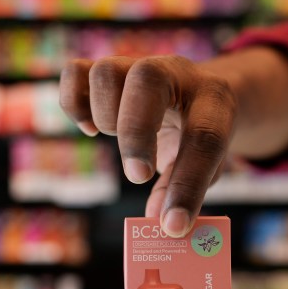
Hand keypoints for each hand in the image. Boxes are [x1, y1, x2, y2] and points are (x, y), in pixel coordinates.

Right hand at [59, 47, 287, 237]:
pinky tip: (90, 128)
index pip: (205, 137)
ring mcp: (137, 63)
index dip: (188, 185)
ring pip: (106, 73)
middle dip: (136, 133)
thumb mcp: (207, 162)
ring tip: (116, 138)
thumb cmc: (199, 132)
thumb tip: (160, 222)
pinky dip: (73, 104)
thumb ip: (184, 188)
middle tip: (138, 176)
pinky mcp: (107, 68)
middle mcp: (175, 71)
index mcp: (213, 99)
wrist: (196, 90)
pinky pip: (74, 72)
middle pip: (147, 79)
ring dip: (106, 117)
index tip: (173, 224)